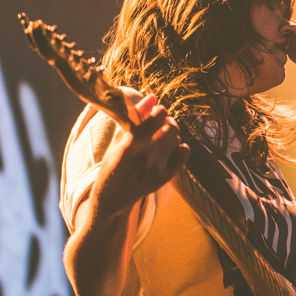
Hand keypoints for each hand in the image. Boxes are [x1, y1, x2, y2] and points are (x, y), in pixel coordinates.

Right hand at [89, 93, 190, 224]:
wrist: (112, 199)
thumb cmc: (112, 166)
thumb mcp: (118, 140)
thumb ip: (136, 118)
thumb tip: (153, 97)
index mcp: (131, 142)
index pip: (157, 115)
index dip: (159, 111)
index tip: (155, 113)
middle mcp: (145, 154)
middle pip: (172, 127)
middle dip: (168, 122)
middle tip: (162, 125)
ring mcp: (157, 167)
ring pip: (176, 139)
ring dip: (172, 136)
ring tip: (162, 139)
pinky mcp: (165, 177)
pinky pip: (183, 155)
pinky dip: (181, 148)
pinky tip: (172, 149)